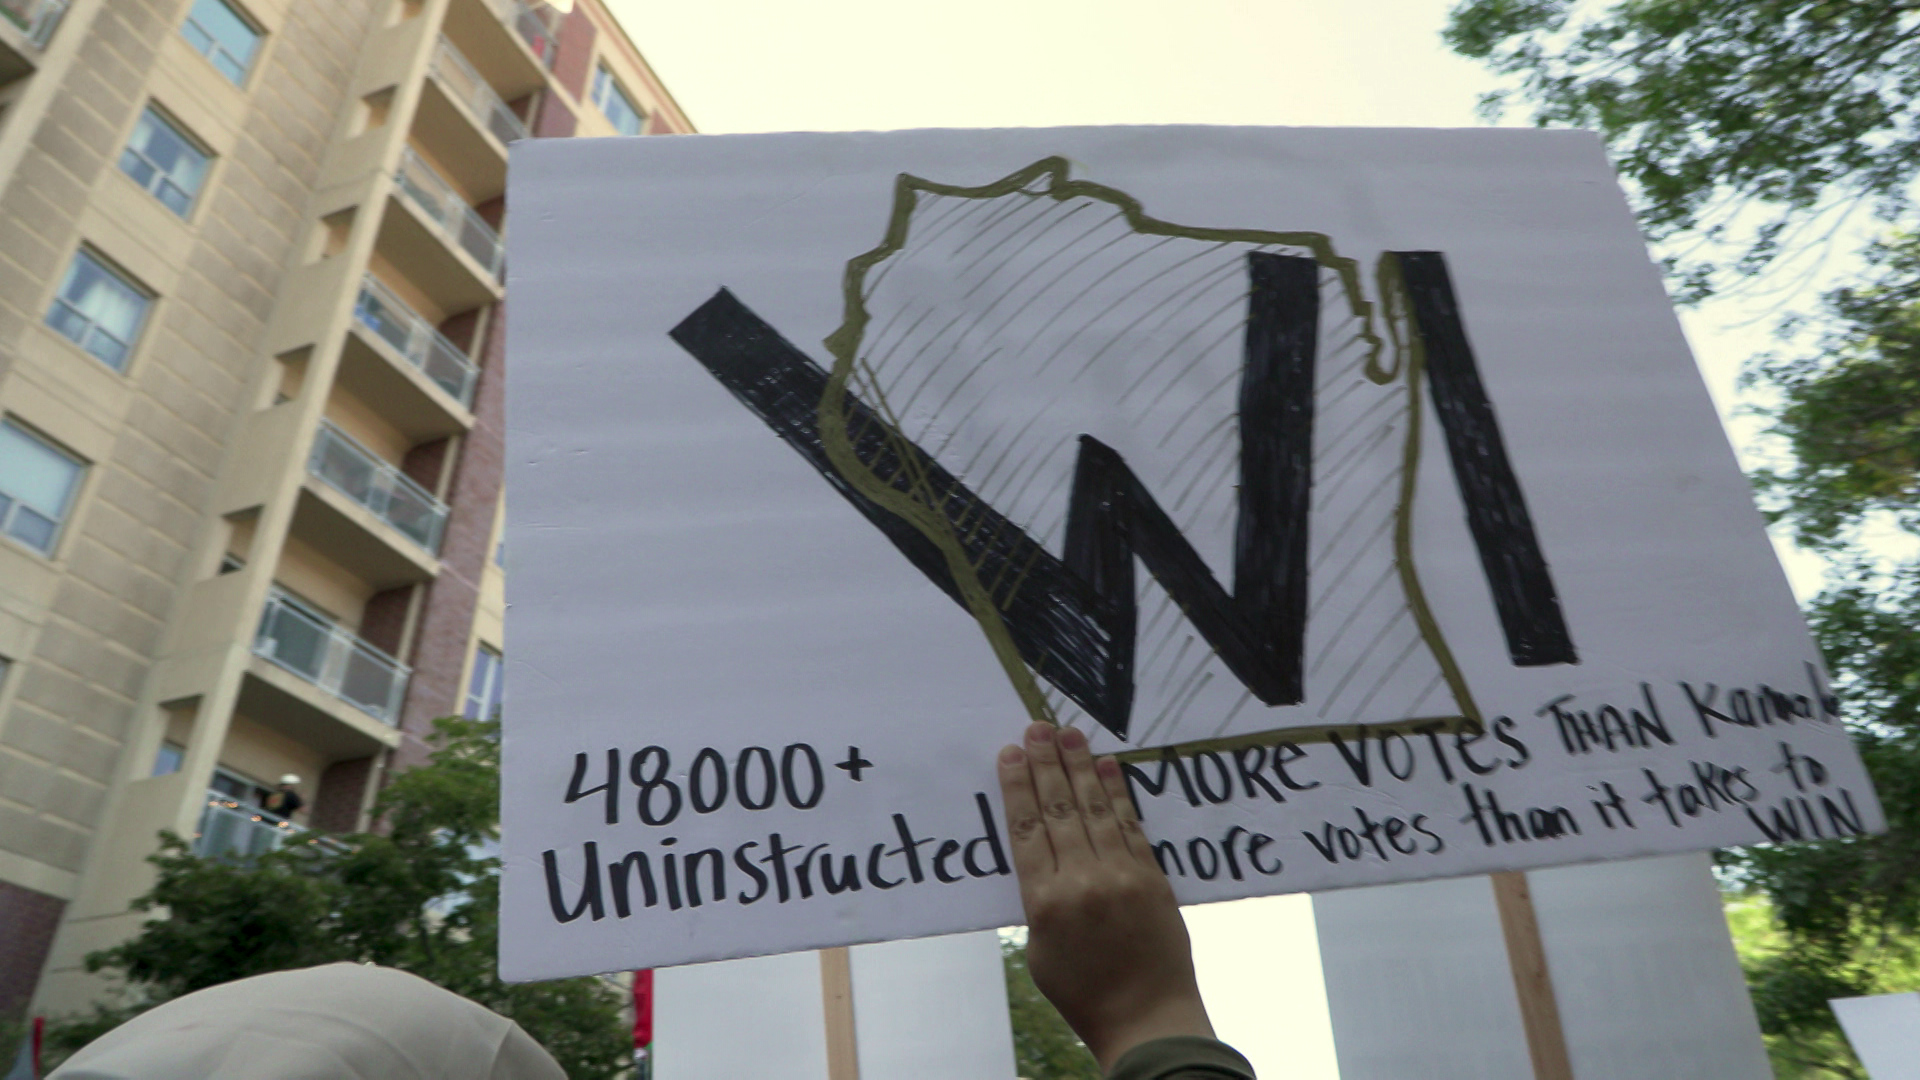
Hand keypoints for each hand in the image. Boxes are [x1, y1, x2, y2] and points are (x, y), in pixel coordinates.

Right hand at [998, 721, 1213, 1071]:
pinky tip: (1108, 767)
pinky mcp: (1151, 877)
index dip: (1017, 787)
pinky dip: (1117, 793)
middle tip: (1037, 727)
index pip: (1026, 830)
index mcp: (1044, 902)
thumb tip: (1040, 858)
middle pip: (1058, 809)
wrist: (1146, 1016)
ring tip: (1069, 734)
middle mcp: (1081, 881)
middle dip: (1045, 764)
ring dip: (1080, 767)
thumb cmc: (1085, 993)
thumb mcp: (1040, 951)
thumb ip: (1037, 901)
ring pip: (1094, 809)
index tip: (1010, 753)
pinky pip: (1130, 825)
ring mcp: (1120, 875)